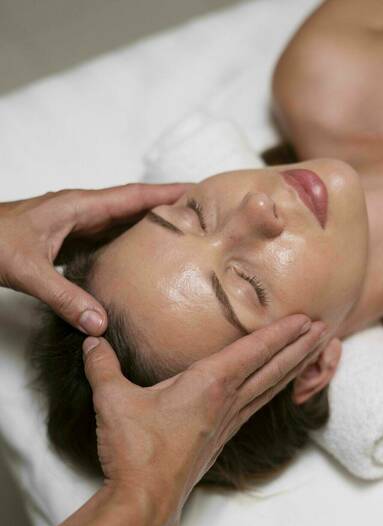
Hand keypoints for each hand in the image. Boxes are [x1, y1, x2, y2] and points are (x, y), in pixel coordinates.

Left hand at [0, 183, 187, 334]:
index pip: (132, 196)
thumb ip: (65, 297)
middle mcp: (81, 211)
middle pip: (133, 206)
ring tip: (181, 236)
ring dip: (149, 225)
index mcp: (79, 206)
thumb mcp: (28, 271)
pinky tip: (139, 259)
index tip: (196, 191)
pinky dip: (127, 243)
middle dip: (166, 208)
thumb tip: (100, 323)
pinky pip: (107, 237)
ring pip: (121, 222)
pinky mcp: (68, 238)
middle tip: (201, 216)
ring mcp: (75, 224)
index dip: (166, 192)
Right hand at [83, 315, 325, 525]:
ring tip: (314, 352)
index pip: (252, 352)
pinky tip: (276, 389)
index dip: (279, 332)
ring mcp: (228, 423)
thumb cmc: (135, 450)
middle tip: (323, 328)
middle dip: (299, 346)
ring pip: (270, 388)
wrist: (145, 501)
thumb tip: (92, 340)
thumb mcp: (113, 400)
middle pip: (272, 368)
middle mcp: (226, 402)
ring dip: (293, 367)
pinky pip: (257, 407)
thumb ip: (102, 365)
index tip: (304, 318)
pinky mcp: (222, 439)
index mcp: (208, 386)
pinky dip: (274, 391)